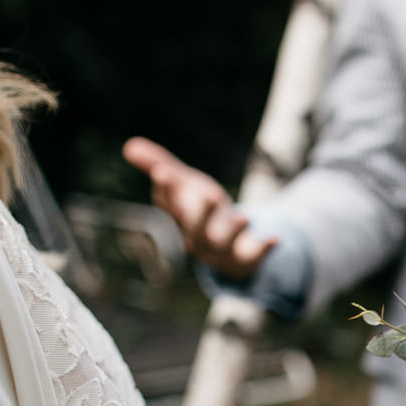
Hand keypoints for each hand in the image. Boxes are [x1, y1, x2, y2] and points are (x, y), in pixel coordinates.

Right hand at [122, 137, 274, 279]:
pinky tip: (277, 238)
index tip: (163, 172)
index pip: (169, 206)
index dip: (166, 190)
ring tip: (243, 216)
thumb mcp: (186, 185)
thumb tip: (129, 146)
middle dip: (201, 213)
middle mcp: (197, 237)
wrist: (231, 253)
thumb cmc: (203, 213)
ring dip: (232, 231)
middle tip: (210, 192)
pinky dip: (263, 249)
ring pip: (223, 246)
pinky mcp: (245, 259)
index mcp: (181, 219)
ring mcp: (221, 250)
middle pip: (195, 230)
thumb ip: (160, 166)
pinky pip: (253, 257)